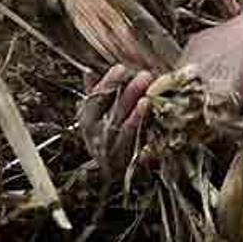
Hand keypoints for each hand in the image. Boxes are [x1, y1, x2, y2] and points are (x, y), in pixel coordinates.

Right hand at [78, 65, 152, 181]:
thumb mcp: (96, 115)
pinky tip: (154, 120)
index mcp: (88, 120)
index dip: (108, 83)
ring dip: (136, 114)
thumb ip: (95, 93)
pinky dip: (144, 132)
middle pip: (112, 113)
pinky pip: (137, 146)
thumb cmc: (107, 135)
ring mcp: (114, 150)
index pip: (94, 99)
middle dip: (127, 94)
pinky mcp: (129, 161)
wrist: (114, 174)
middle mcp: (98, 136)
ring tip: (147, 98)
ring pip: (124, 130)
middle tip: (144, 75)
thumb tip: (89, 70)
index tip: (122, 68)